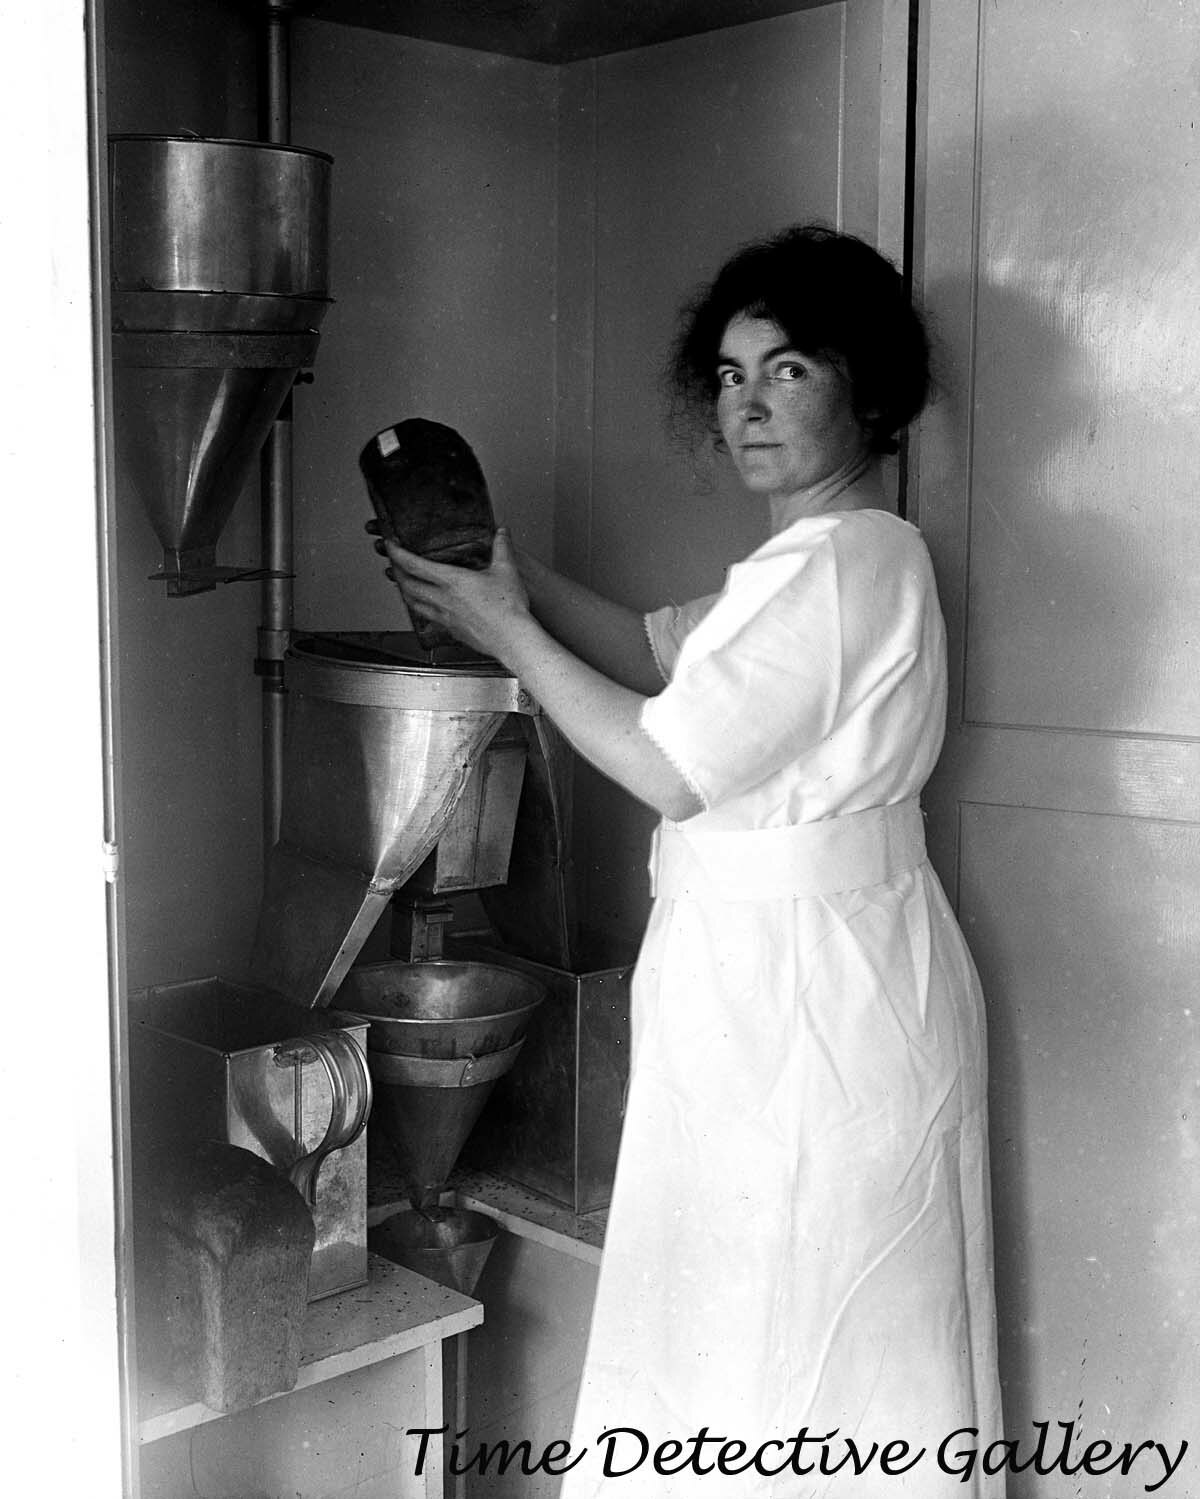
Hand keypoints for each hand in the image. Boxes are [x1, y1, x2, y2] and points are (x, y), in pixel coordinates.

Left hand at [379, 527, 531, 658]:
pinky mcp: (452, 631)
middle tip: (394, 566)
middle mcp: (443, 599)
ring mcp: (445, 617)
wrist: (511, 639)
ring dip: (406, 594)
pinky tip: (429, 610)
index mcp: (452, 581)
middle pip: (408, 586)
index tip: (391, 546)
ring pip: (415, 605)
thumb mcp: (506, 571)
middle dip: (397, 574)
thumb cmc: (508, 609)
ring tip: (405, 587)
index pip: (414, 565)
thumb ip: (501, 548)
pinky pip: (431, 619)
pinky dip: (424, 611)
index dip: (398, 554)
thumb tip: (501, 533)